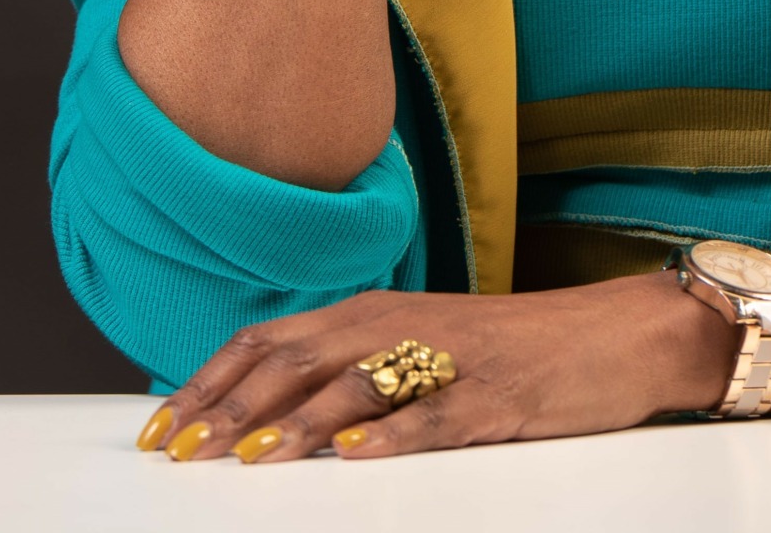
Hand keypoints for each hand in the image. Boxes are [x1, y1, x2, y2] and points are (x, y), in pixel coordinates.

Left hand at [145, 276, 735, 463]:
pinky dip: (393, 435)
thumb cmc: (507, 349)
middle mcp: (401, 326)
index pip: (270, 340)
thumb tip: (259, 411)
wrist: (610, 336)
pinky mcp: (496, 397)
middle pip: (297, 360)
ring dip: (298, 422)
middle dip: (231, 409)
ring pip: (358, 385)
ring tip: (251, 459)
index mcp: (374, 312)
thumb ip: (345, 366)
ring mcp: (449, 360)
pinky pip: (437, 416)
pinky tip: (357, 457)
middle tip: (181, 453)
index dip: (209, 382)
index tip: (160, 428)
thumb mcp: (416, 344)